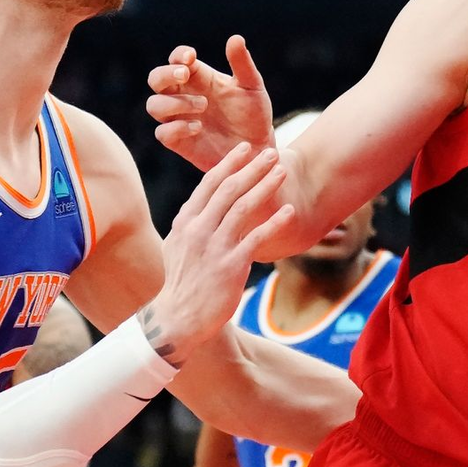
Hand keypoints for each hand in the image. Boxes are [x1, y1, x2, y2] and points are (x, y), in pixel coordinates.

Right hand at [139, 142, 293, 366]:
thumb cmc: (183, 279)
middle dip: (252, 168)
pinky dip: (274, 222)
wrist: (178, 319)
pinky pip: (256, 238)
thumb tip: (209, 199)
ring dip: (265, 186)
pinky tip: (289, 211)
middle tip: (271, 152)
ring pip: (243, 208)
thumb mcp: (179, 243)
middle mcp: (198, 230)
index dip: (229, 163)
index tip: (245, 147)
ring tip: (282, 172)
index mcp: (185, 221)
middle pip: (229, 189)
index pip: (209, 184)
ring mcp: (214, 248)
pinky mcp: (230, 266)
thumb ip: (194, 220)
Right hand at [146, 37, 273, 168]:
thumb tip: (235, 38)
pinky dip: (176, 128)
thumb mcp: (252, 86)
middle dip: (165, 74)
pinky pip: (162, 133)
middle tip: (184, 76)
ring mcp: (179, 118)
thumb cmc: (253, 114)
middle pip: (156, 79)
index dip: (178, 55)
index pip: (177, 59)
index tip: (191, 57)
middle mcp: (184, 95)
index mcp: (199, 77)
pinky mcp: (179, 141)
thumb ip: (242, 64)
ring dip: (174, 103)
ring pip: (154, 105)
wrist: (256, 147)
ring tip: (203, 105)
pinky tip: (198, 127)